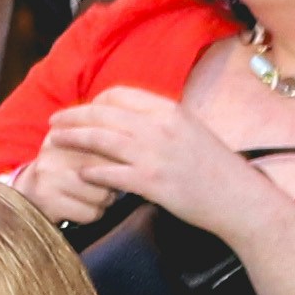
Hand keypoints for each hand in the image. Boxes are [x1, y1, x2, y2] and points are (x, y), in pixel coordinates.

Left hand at [20, 85, 251, 231]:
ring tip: (56, 141)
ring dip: (73, 138)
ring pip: (101, 139)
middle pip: (103, 114)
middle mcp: (159, 127)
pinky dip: (91, 171)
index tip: (84, 111)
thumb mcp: (190, 130)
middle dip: (74, 116)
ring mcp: (155, 155)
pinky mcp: (152, 182)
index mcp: (169, 111)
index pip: (119, 95)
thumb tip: (132, 116)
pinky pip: (110, 173)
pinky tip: (80, 172)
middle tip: (54, 122)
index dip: (95, 102)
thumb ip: (161, 121)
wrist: (240, 199)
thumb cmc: (215, 168)